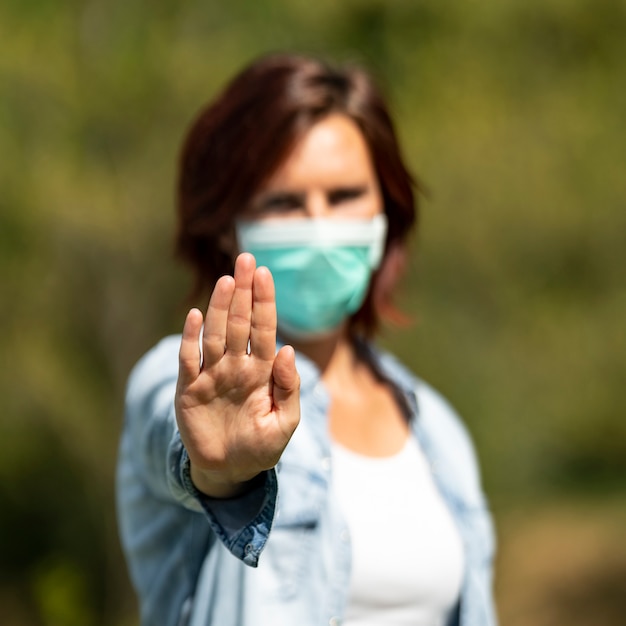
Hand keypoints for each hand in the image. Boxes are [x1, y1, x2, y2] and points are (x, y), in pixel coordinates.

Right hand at [175, 253, 299, 497]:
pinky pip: (189, 359)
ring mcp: (212, 375)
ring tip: (226, 281)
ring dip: (219, 307)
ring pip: (215, 334)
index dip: (265, 302)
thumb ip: (289, 388)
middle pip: (240, 322)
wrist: (230, 472)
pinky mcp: (188, 389)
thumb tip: (288, 350)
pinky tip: (194, 316)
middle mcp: (237, 365)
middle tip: (246, 260)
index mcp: (262, 371)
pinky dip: (190, 338)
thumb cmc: (261, 447)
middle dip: (244, 292)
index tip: (265, 274)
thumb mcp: (285, 423)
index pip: (264, 329)